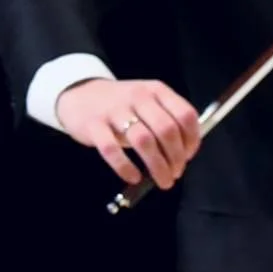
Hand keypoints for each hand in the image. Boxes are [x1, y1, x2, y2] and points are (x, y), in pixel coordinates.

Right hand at [57, 78, 201, 189]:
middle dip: (176, 157)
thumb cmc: (122, 105)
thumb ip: (166, 120)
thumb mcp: (147, 103)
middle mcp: (138, 97)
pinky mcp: (94, 125)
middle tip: (176, 173)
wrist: (80, 95)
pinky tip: (133, 177)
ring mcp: (115, 110)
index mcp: (157, 90)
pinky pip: (112, 150)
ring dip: (157, 166)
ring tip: (162, 180)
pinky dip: (125, 167)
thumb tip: (185, 153)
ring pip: (144, 141)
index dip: (192, 139)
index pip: (185, 115)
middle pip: (167, 130)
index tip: (189, 156)